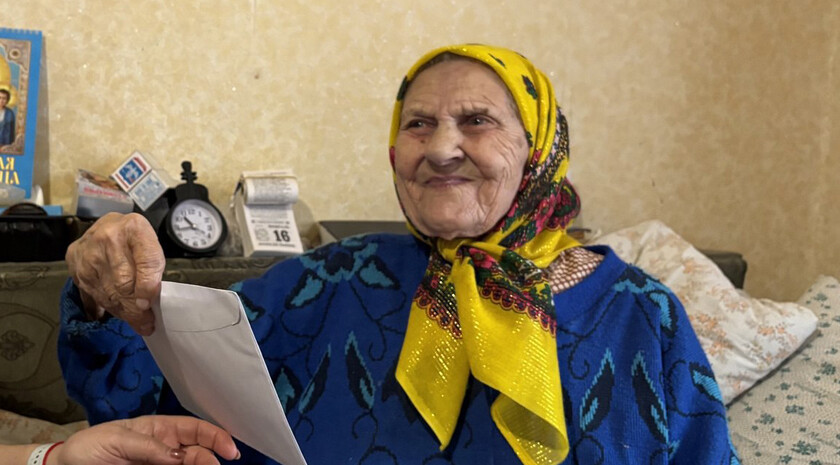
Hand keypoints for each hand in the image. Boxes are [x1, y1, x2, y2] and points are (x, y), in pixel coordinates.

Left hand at [50, 415, 239, 464]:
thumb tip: (178, 457)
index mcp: (159, 429)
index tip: (230, 449)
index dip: (215, 435)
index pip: (194, 428)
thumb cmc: (88, 448)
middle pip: (198, 451)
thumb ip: (148, 446)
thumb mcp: (116, 440)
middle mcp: (165, 448)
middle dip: (211, 457)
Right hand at [65, 213, 164, 334]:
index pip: (145, 262)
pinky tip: (118, 312)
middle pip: (123, 282)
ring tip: (136, 321)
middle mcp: (108, 236)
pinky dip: (107, 307)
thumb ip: (152, 271)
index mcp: (135, 228)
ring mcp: (88, 249)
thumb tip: (145, 305)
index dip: (147, 287)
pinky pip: (91, 292)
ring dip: (123, 311)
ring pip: (106, 292)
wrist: (109, 226)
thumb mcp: (153, 249)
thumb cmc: (136, 241)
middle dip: (136, 308)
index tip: (149, 305)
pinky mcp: (73, 261)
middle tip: (146, 323)